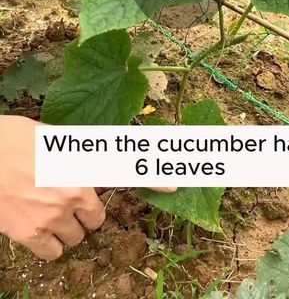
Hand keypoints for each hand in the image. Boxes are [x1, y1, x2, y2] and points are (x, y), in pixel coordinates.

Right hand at [0, 116, 174, 259]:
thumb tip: (93, 159)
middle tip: (65, 199)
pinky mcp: (30, 233)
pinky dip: (49, 243)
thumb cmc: (14, 139)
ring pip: (76, 237)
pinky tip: (37, 225)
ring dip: (66, 228)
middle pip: (96, 218)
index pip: (125, 170)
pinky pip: (54, 251)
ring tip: (46, 210)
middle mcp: (73, 192)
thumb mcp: (53, 136)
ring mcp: (52, 215)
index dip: (153, 178)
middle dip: (84, 212)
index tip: (174, 185)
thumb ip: (78, 151)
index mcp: (81, 164)